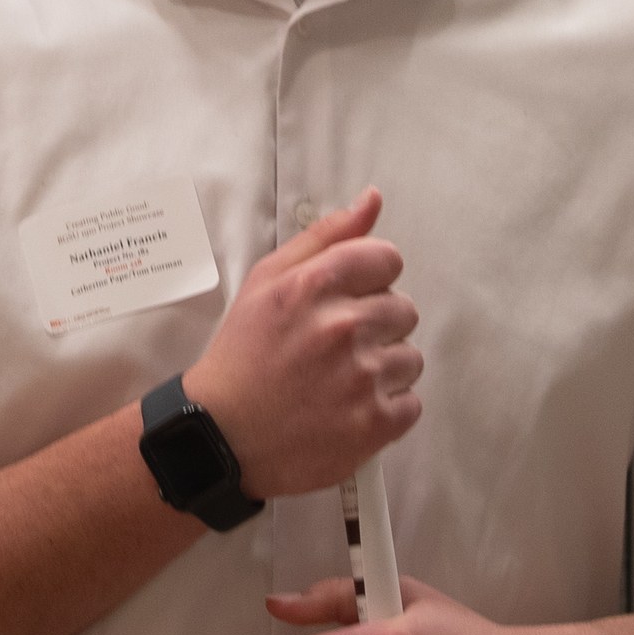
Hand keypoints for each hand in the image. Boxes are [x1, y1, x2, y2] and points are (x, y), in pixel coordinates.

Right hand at [179, 189, 418, 501]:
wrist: (222, 435)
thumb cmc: (244, 354)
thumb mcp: (269, 280)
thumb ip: (326, 236)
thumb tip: (372, 199)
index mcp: (315, 285)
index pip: (388, 259)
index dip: (369, 281)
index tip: (345, 302)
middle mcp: (342, 327)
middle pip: (404, 309)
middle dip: (376, 325)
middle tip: (336, 348)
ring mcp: (361, 378)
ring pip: (411, 358)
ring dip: (383, 369)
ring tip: (341, 382)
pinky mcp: (373, 424)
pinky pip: (411, 403)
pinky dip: (386, 410)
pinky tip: (349, 409)